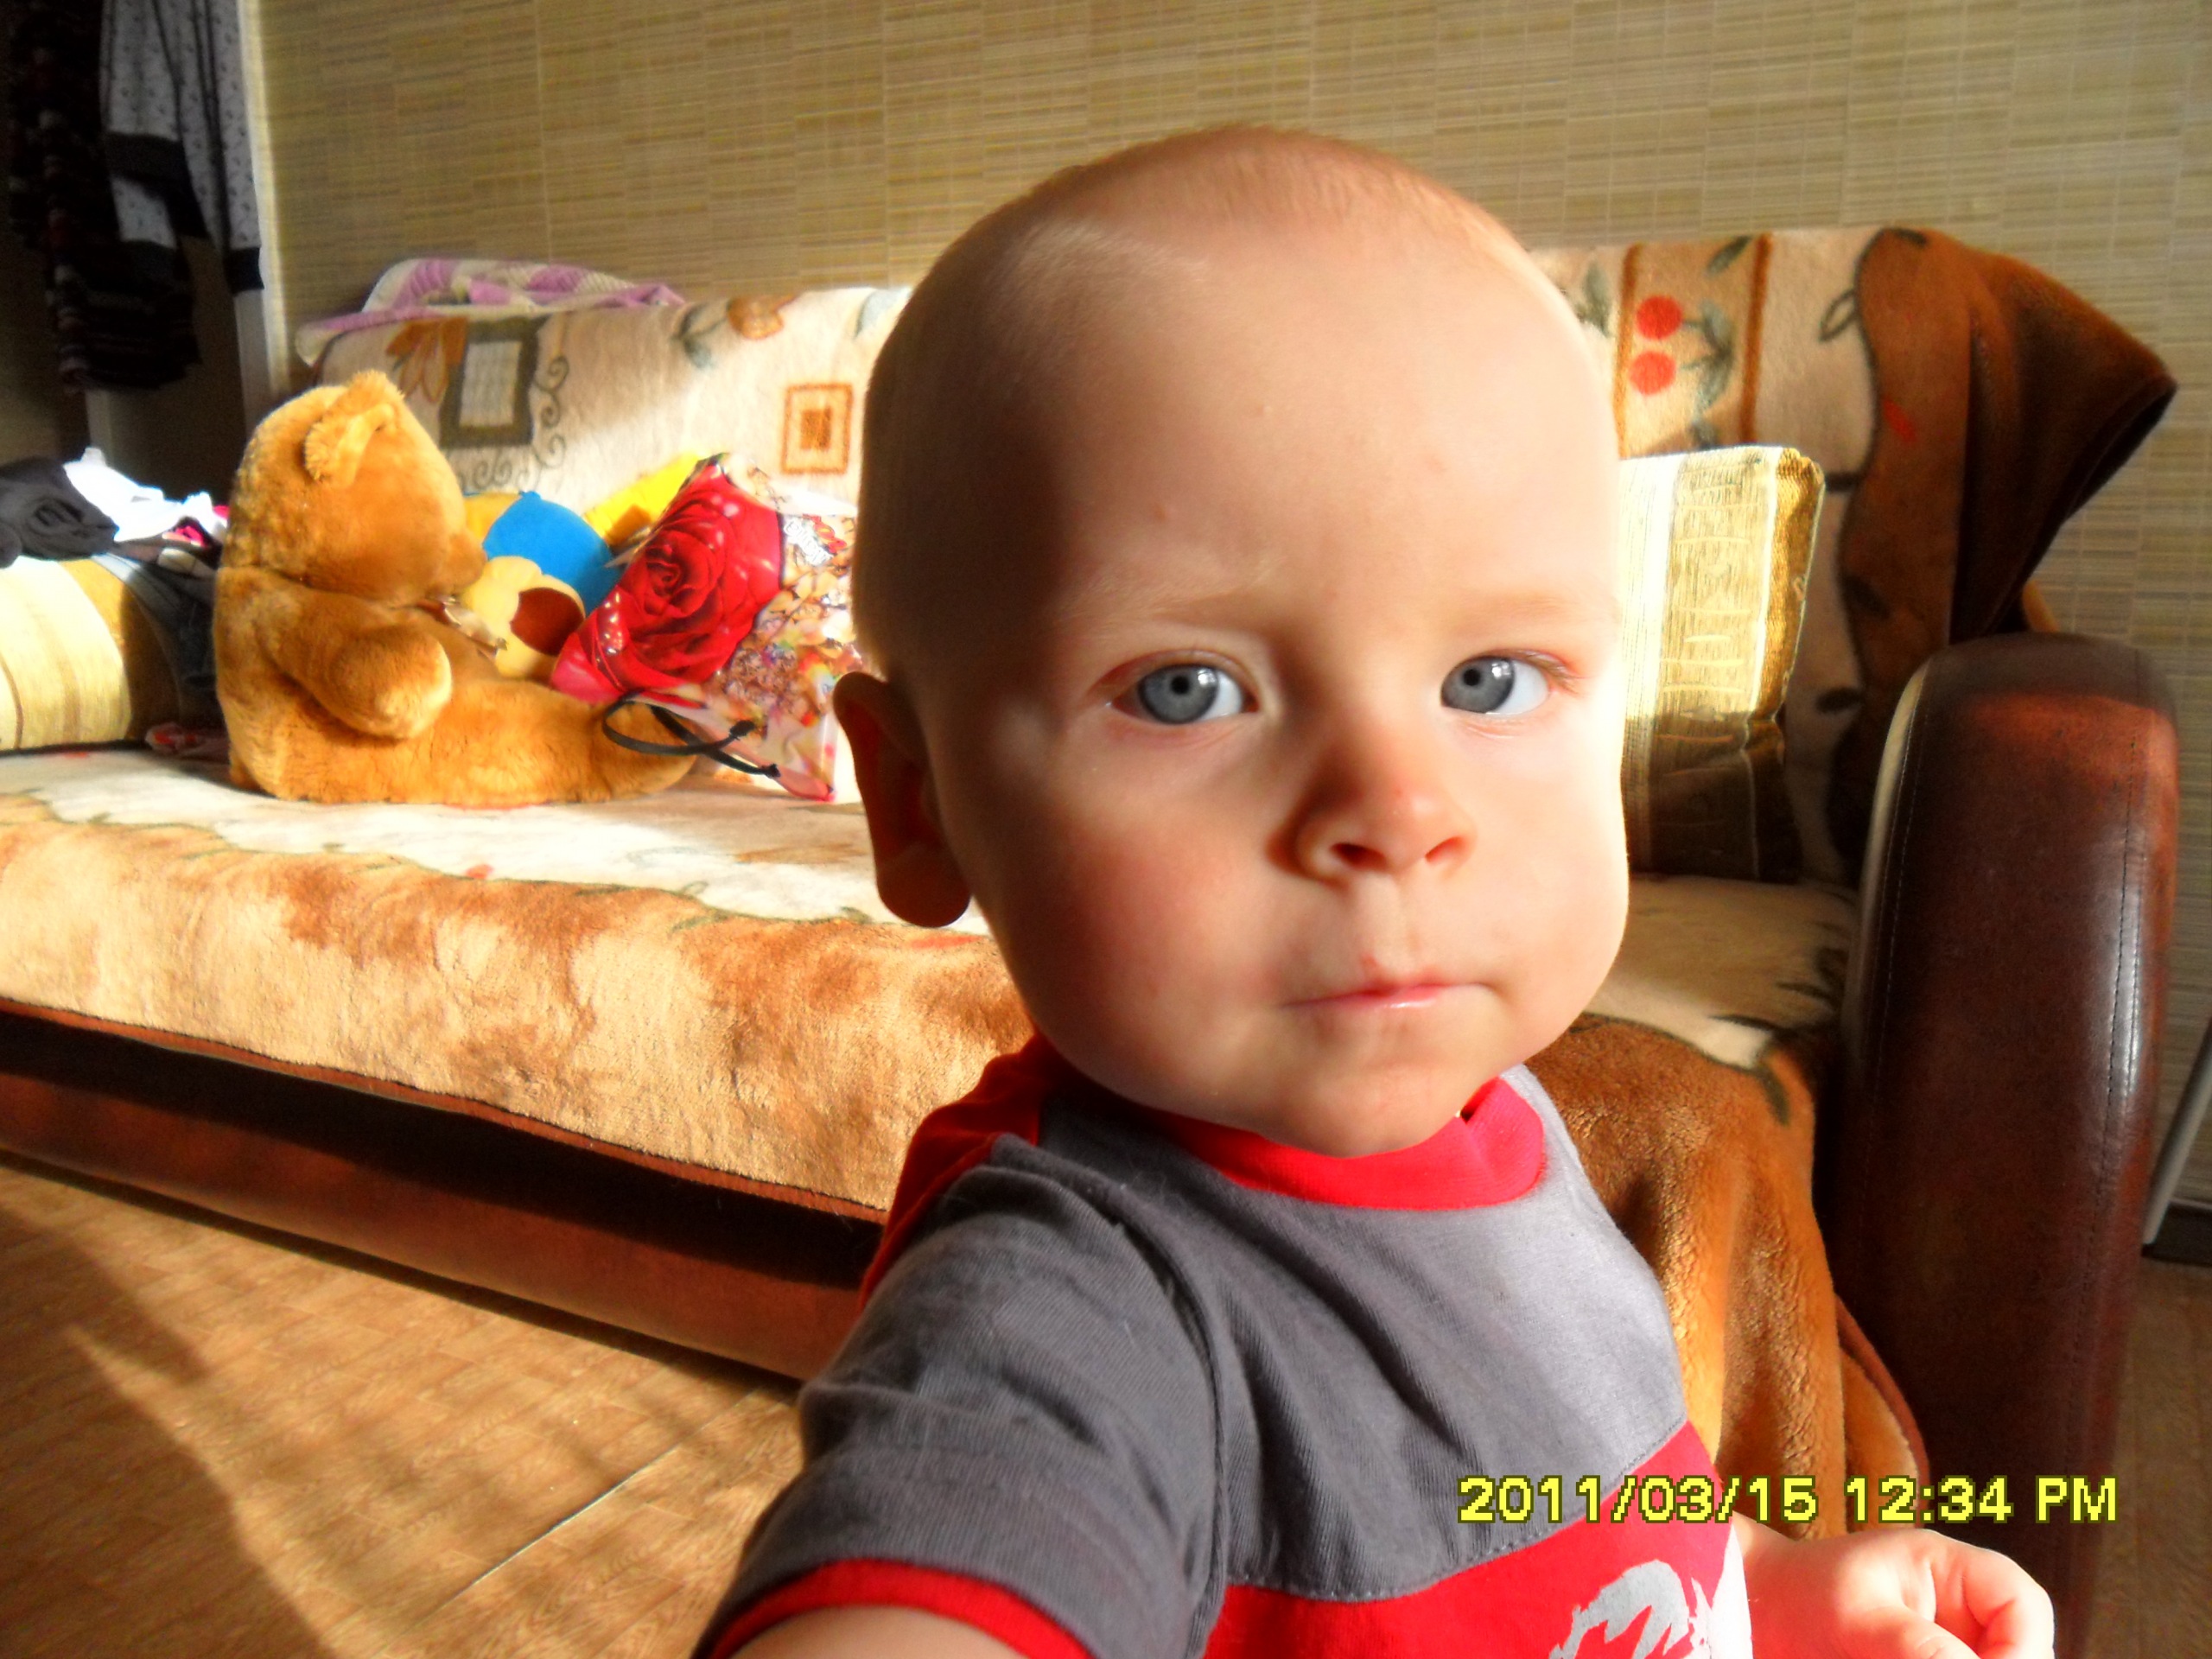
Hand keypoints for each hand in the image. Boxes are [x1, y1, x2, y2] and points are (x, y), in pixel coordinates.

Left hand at [1735, 1516, 2054, 1658]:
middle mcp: (1961, 1607)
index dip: (2024, 1647)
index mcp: (1950, 1568)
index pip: (2023, 1603)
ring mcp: (1949, 1639)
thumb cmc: (1799, 1595)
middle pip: (2019, 1646)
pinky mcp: (1929, 1658)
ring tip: (1885, 1657)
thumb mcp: (1856, 1617)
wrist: (1756, 1613)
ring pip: (1989, 1658)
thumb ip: (1916, 1647)